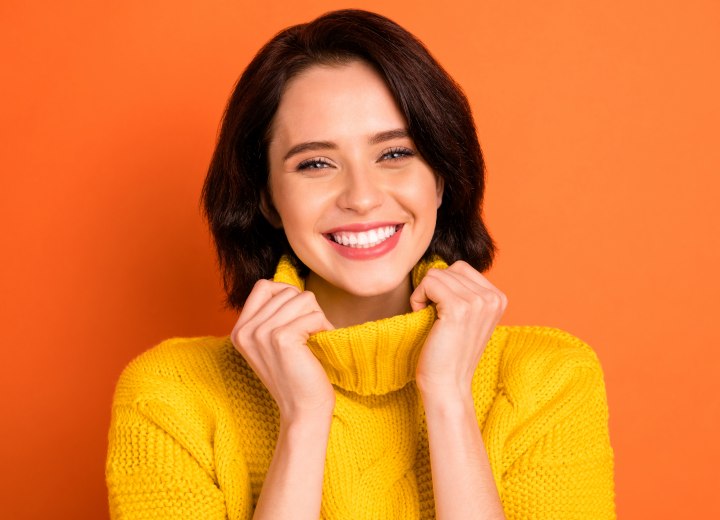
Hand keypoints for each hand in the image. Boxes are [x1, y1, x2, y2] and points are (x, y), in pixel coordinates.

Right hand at [232, 279, 335, 422]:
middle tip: (310, 334)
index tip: (296, 320)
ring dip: (317, 318)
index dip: (287, 295)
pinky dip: (324, 327)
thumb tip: (287, 286)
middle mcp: (245, 330)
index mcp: (239, 330)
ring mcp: (261, 334)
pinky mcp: (282, 338)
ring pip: (303, 299)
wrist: (303, 410)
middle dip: (307, 309)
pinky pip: (314, 315)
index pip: (264, 286)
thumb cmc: (296, 374)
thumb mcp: (273, 342)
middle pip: (287, 291)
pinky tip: (320, 344)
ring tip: (315, 339)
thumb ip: (272, 314)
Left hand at [410, 261, 507, 397]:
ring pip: (437, 275)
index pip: (461, 268)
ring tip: (429, 318)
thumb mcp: (466, 317)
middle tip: (433, 315)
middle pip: (449, 269)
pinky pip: (428, 283)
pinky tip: (422, 315)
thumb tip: (441, 266)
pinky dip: (418, 298)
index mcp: (498, 298)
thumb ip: (464, 292)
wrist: (447, 384)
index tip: (443, 312)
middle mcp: (493, 297)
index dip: (444, 286)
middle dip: (434, 288)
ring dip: (424, 294)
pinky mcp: (459, 308)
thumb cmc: (449, 352)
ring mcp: (478, 302)